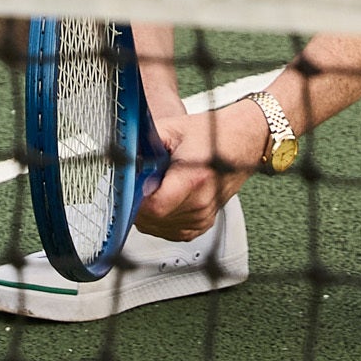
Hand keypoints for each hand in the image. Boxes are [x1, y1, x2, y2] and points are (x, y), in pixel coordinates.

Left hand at [136, 95, 276, 234]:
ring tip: (156, 185)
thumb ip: (142, 144)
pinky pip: (167, 231)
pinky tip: (164, 197)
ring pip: (156, 227)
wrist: (241, 142)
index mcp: (194, 179)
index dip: (136, 196)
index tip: (130, 183)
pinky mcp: (201, 226)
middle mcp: (200, 204)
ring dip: (147, 210)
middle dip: (138, 201)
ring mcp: (202, 218)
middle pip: (152, 218)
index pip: (154, 206)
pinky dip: (159, 218)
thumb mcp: (172, 129)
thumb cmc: (211, 135)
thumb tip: (119, 157)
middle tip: (141, 179)